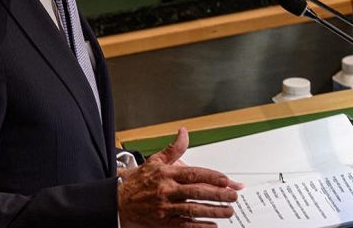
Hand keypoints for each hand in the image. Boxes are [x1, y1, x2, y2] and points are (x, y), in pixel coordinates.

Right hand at [118, 127, 241, 226]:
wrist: (119, 200)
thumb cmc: (138, 181)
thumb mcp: (155, 161)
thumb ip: (174, 148)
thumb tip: (184, 132)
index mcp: (166, 174)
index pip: (193, 173)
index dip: (212, 177)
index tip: (227, 180)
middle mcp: (166, 190)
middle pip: (197, 192)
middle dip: (218, 195)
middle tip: (233, 196)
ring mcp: (165, 207)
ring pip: (193, 210)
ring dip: (213, 211)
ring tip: (228, 211)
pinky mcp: (163, 222)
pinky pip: (184, 225)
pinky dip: (199, 227)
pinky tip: (212, 226)